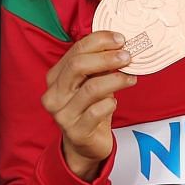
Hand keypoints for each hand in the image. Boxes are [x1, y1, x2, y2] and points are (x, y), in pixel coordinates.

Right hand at [43, 31, 136, 180]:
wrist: (84, 145)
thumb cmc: (89, 109)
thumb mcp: (91, 83)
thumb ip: (98, 66)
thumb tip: (119, 45)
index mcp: (55, 78)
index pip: (75, 51)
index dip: (99, 41)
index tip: (120, 39)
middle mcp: (53, 95)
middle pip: (78, 66)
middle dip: (106, 58)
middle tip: (127, 57)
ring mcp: (62, 115)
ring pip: (91, 88)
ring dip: (115, 80)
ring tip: (130, 78)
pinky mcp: (75, 131)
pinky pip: (97, 111)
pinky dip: (110, 104)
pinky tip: (115, 103)